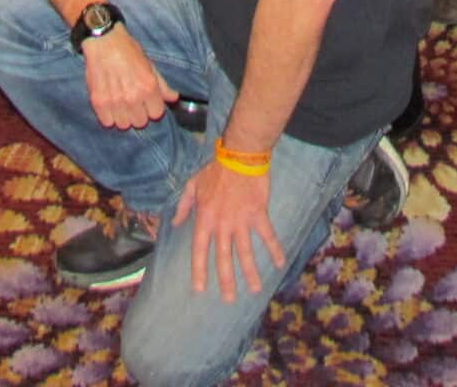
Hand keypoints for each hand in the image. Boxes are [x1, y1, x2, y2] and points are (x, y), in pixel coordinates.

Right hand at [82, 25, 175, 129]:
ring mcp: (115, 100)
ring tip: (120, 105)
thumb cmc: (128, 50)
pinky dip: (108, 116)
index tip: (147, 103)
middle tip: (132, 103)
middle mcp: (133, 96)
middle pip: (140, 123)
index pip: (156, 114)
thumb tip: (174, 98)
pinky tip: (109, 105)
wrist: (103, 41)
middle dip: (138, 114)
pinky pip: (107, 122)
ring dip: (122, 117)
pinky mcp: (98, 102)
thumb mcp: (150, 64)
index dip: (152, 108)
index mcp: (148, 86)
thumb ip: (162, 85)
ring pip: (123, 125)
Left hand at [174, 159, 286, 302]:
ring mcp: (241, 221)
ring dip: (251, 272)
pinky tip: (280, 263)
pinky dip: (275, 249)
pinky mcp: (258, 214)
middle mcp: (222, 225)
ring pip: (245, 252)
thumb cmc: (215, 170)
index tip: (200, 289)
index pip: (199, 250)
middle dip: (226, 280)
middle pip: (223, 258)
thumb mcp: (192, 185)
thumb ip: (184, 206)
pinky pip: (267, 235)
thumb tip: (176, 222)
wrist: (239, 156)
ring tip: (256, 289)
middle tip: (230, 299)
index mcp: (204, 219)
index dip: (199, 270)